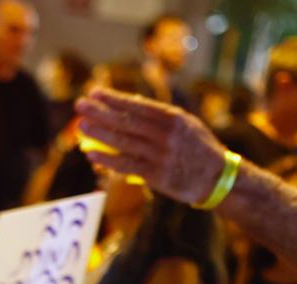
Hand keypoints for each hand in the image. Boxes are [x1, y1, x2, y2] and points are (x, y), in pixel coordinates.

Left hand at [75, 87, 226, 207]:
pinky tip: (91, 153)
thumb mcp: (186, 124)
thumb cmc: (197, 148)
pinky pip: (127, 165)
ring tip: (81, 126)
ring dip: (100, 133)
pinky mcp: (156, 175)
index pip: (138, 105)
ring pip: (124, 142)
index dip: (114, 99)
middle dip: (101, 112)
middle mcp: (166, 135)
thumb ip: (160, 117)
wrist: (217, 178)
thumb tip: (130, 105)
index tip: (95, 92)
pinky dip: (108, 159)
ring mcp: (161, 155)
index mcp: (174, 118)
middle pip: (127, 122)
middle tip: (79, 105)